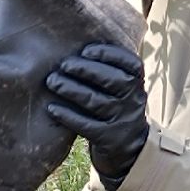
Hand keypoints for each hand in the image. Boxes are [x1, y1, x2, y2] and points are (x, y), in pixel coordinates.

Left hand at [46, 42, 148, 190]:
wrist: (129, 148)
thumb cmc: (116, 106)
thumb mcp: (122, 87)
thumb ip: (110, 68)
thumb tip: (77, 43)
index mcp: (137, 82)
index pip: (130, 63)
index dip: (108, 54)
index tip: (86, 50)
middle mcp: (133, 100)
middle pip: (113, 81)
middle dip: (86, 70)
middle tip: (64, 64)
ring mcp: (122, 120)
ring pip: (96, 102)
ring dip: (71, 90)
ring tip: (52, 81)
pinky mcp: (108, 139)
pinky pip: (86, 125)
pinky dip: (68, 116)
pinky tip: (52, 108)